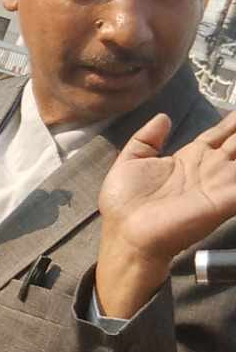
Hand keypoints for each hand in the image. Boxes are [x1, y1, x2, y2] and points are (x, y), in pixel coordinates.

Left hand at [96, 108, 235, 316]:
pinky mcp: (225, 199)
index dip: (231, 122)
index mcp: (189, 158)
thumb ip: (146, 139)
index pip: (218, 135)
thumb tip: (163, 117)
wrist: (127, 234)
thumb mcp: (130, 162)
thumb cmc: (125, 204)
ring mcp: (219, 183)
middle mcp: (209, 168)